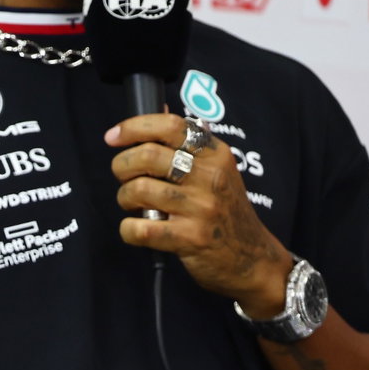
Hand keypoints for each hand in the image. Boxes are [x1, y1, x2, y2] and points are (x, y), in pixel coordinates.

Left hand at [105, 113, 291, 311]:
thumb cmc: (226, 212)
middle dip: (122, 166)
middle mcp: (210, 177)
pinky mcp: (190, 238)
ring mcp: (201, 208)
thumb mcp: (218, 171)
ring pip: (139, 190)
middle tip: (125, 178)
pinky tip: (138, 229)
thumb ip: (188, 143)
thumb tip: (160, 109)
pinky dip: (129, 229)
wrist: (254, 260)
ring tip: (135, 205)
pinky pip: (140, 228)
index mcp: (215, 155)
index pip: (170, 125)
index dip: (134, 127)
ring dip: (125, 198)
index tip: (114, 137)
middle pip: (147, 155)